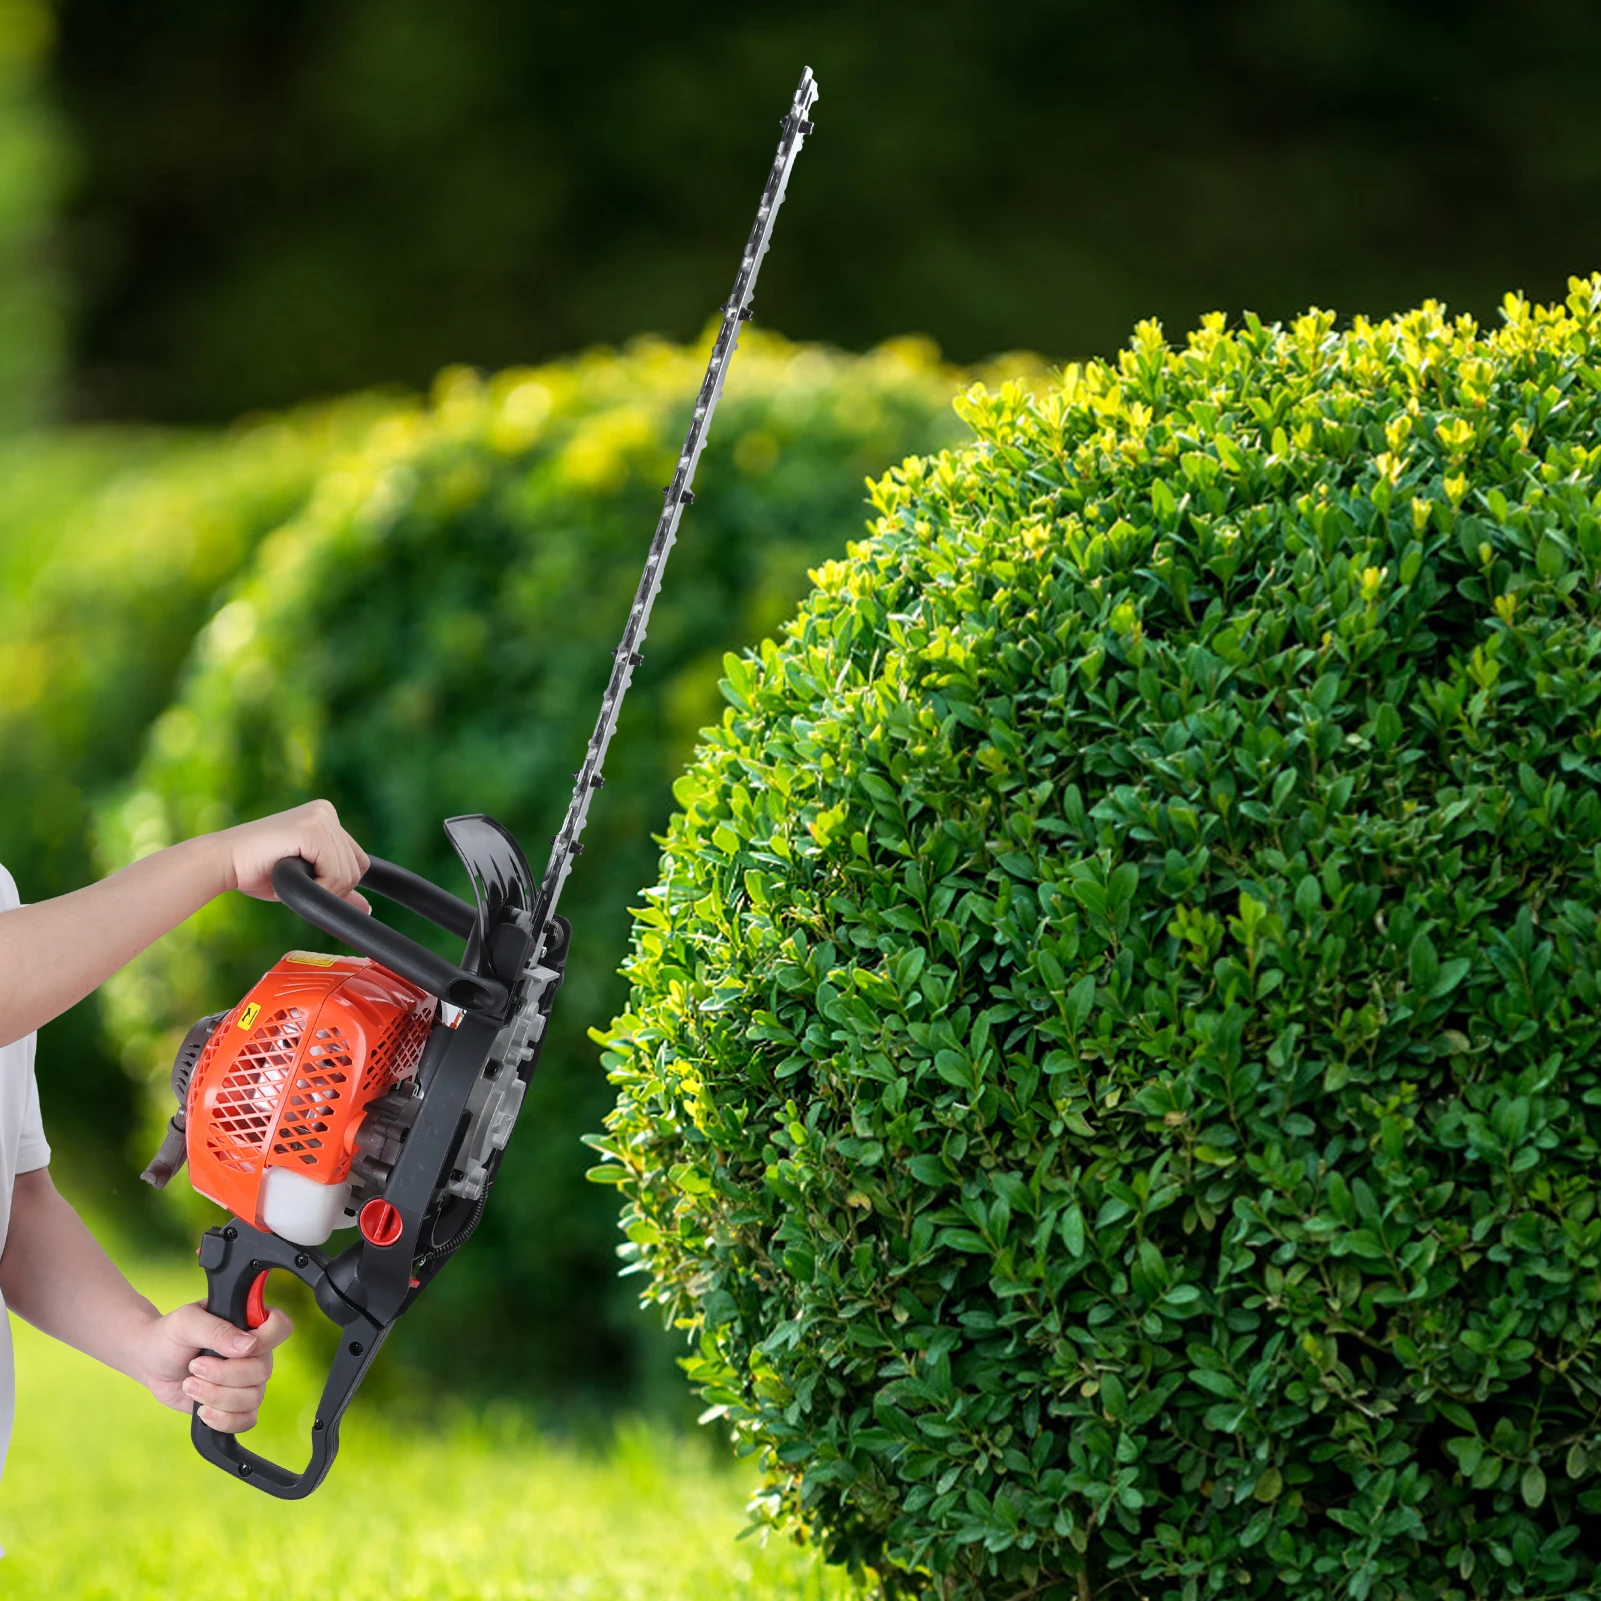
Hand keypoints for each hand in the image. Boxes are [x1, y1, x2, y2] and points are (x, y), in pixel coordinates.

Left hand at [135, 1300, 293, 1433]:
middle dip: (224, 1375)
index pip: (280, 1327)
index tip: (234, 1348)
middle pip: (263, 1370)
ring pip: (253, 1398)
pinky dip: (223, 1420)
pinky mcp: (233, 1405)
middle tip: (194, 1367)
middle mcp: (255, 1352)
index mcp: (249, 1323)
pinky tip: (202, 1411)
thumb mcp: (186, 1322)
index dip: (265, 1340)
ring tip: (190, 1385)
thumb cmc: (168, 1336)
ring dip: (216, 1396)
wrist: (150, 1363)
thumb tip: (249, 1346)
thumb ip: (217, 1330)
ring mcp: (245, 1380)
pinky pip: (246, 1420)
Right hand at [215, 798, 370, 910]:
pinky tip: (290, 876)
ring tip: (288, 876)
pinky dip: (318, 887)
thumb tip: (367, 908)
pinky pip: (336, 873)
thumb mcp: (305, 881)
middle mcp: (326, 811)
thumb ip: (336, 889)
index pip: (358, 861)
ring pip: (349, 874)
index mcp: (326, 817)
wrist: (222, 862)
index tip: (307, 882)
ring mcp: (320, 817)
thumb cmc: (256, 871)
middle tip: (294, 880)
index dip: (337, 883)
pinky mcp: (312, 829)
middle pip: (358, 868)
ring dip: (321, 889)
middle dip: (331, 888)